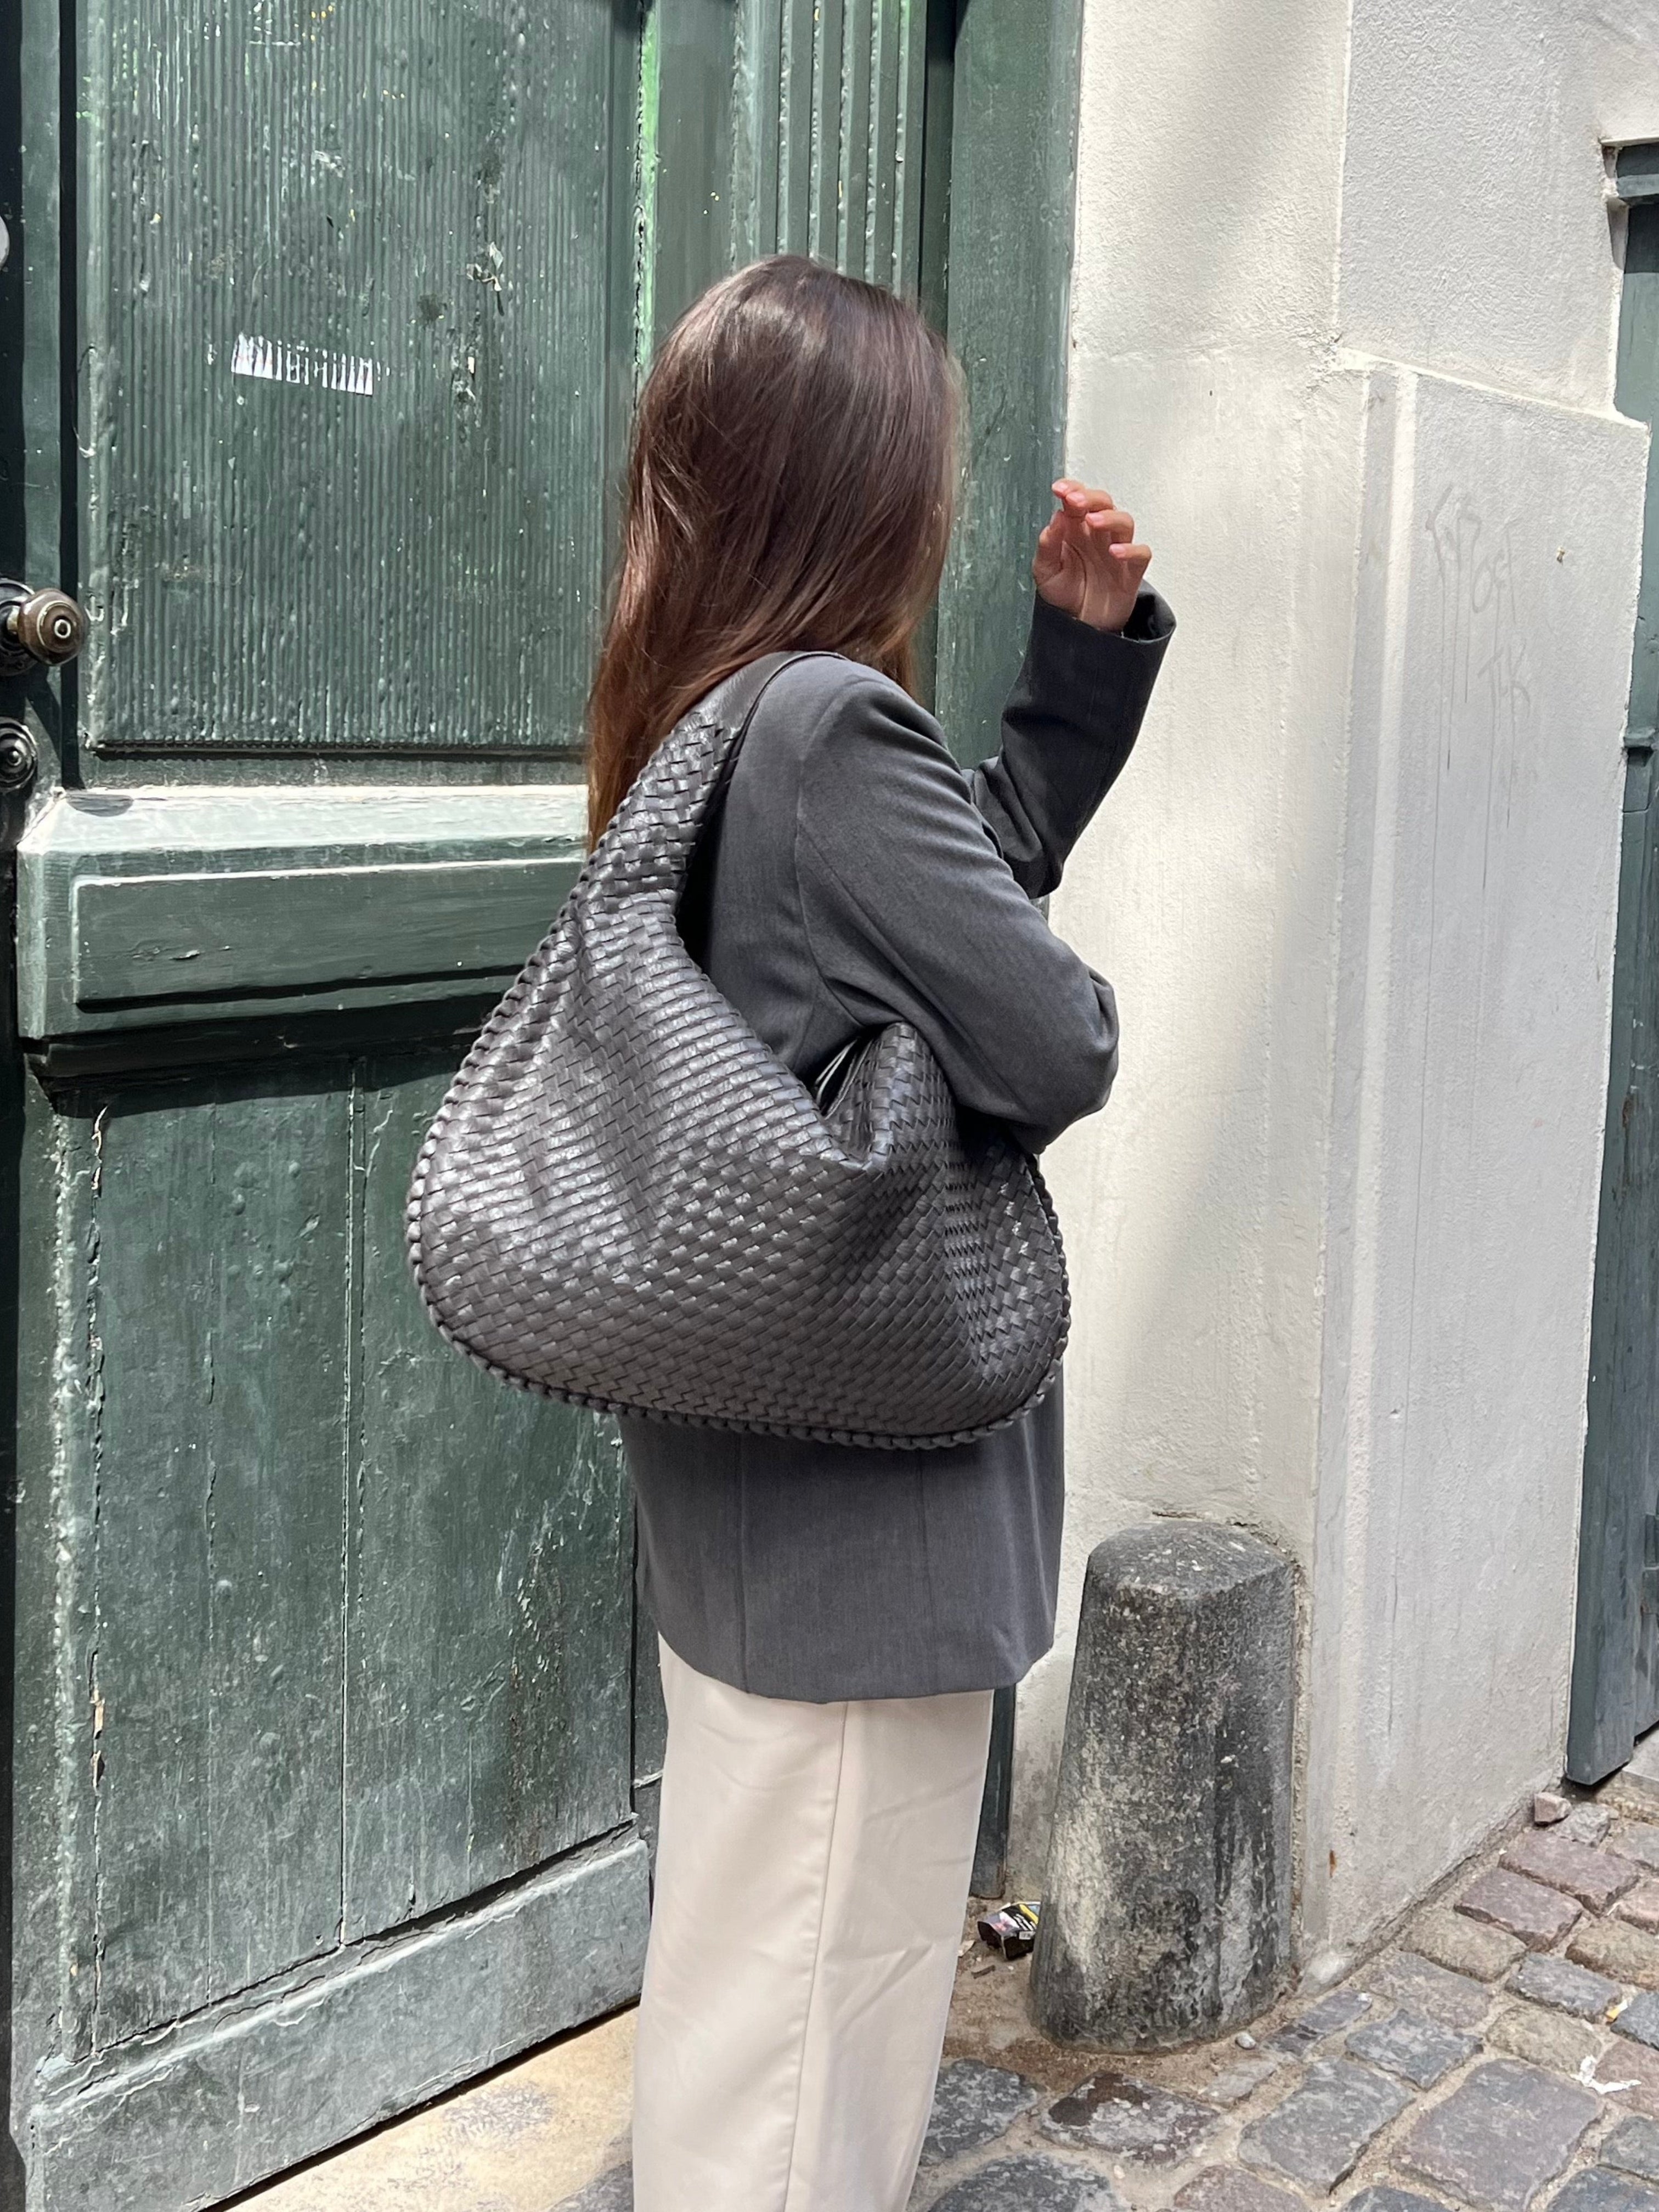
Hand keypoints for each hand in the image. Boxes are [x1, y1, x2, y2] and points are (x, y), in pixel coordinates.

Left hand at [1033, 480, 1151, 632]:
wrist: (1078, 627)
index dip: (1072, 488)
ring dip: (1110, 517)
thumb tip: (1057, 517)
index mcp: (1076, 529)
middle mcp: (1098, 535)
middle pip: (1103, 503)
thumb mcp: (1045, 570)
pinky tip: (1115, 552)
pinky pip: (1141, 553)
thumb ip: (1048, 544)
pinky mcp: (1131, 571)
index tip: (1059, 489)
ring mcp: (1116, 550)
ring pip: (1124, 521)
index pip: (1077, 499)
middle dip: (1090, 498)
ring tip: (1092, 522)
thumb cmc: (1064, 594)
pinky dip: (1131, 549)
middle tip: (1075, 501)